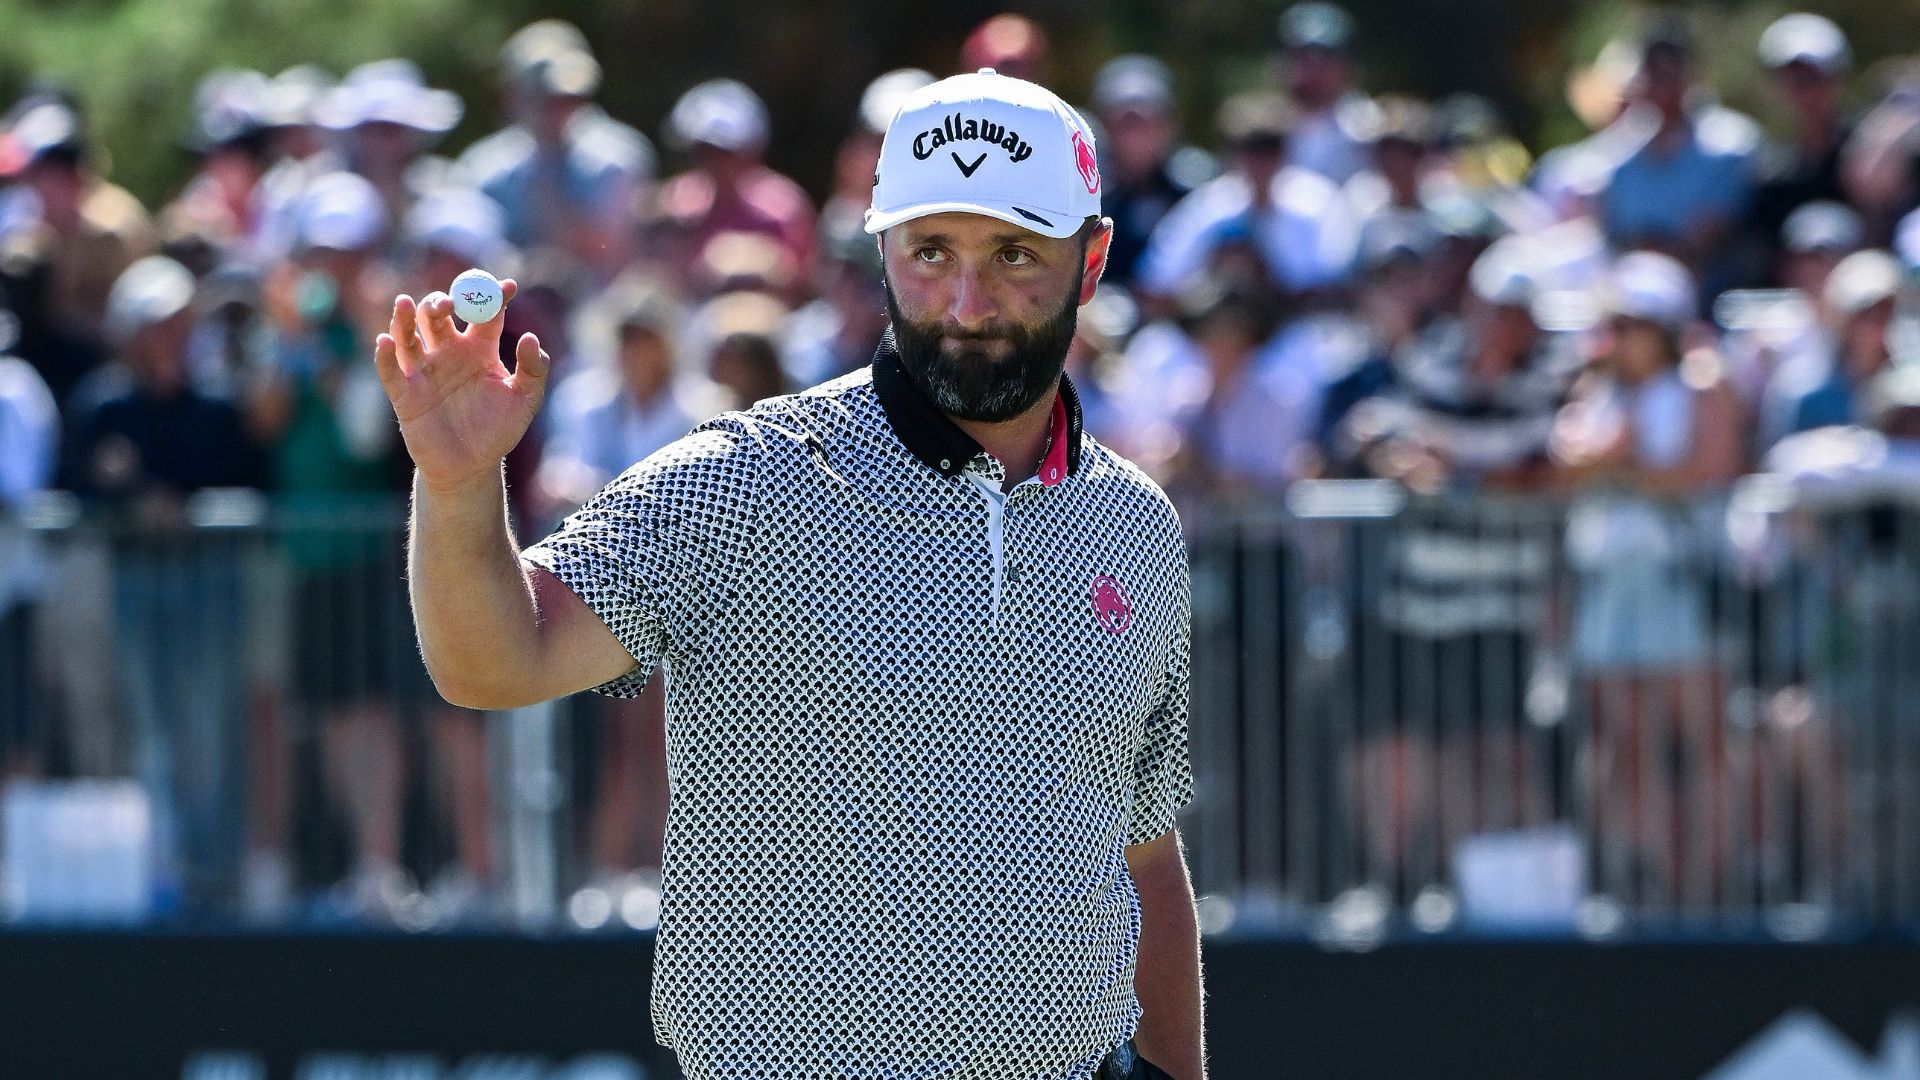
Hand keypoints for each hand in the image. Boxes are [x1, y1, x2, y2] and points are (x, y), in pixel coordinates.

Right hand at [373, 282, 551, 492]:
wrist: (471, 467)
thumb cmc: (498, 429)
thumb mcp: (525, 400)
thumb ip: (534, 370)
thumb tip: (530, 337)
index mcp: (480, 348)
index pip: (485, 313)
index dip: (494, 296)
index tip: (508, 286)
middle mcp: (449, 352)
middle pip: (438, 316)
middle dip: (440, 304)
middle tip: (449, 303)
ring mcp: (424, 370)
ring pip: (409, 335)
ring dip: (404, 318)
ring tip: (405, 304)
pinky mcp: (404, 393)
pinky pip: (390, 370)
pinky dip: (384, 356)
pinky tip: (386, 341)